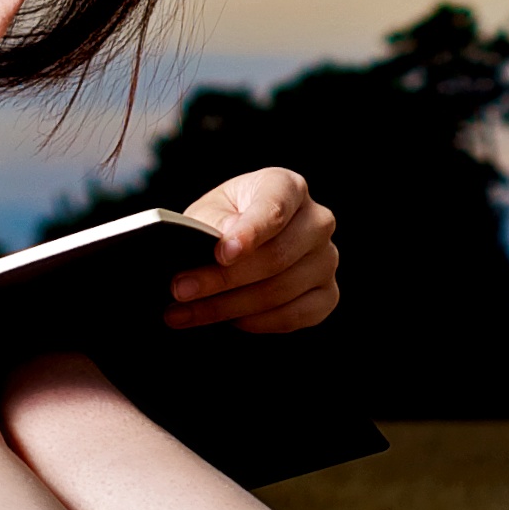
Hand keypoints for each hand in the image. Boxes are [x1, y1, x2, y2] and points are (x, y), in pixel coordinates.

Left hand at [167, 167, 338, 331]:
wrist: (243, 243)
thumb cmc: (225, 221)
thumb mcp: (210, 211)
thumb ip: (215, 221)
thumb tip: (228, 238)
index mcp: (288, 187)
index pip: (274, 208)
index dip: (249, 233)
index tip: (221, 253)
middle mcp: (317, 221)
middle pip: (276, 257)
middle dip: (222, 279)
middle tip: (180, 290)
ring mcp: (327, 260)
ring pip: (280, 291)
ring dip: (227, 307)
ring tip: (184, 312)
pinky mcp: (327, 295)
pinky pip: (293, 316)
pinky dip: (254, 322)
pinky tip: (226, 320)